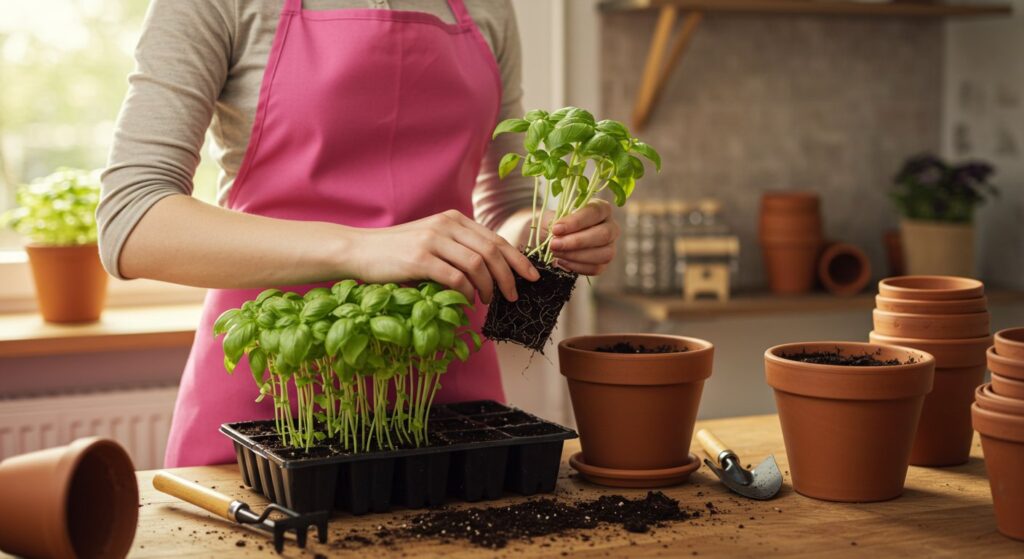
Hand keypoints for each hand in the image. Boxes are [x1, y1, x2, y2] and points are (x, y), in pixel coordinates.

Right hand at [350, 210, 538, 303]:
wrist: (358, 249)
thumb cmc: (396, 252)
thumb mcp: (432, 241)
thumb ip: (458, 249)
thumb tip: (490, 272)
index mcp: (453, 219)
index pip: (495, 239)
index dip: (517, 259)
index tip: (531, 277)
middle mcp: (446, 225)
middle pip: (492, 251)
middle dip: (509, 276)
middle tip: (514, 296)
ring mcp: (433, 241)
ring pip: (477, 264)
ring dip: (488, 287)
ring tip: (488, 301)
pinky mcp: (419, 259)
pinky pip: (455, 277)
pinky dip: (467, 292)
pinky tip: (467, 301)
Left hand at [547, 199, 619, 275]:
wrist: (552, 240)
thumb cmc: (555, 225)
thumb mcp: (552, 217)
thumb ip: (555, 221)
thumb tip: (558, 232)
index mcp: (601, 209)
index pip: (595, 212)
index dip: (576, 221)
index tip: (556, 229)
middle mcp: (611, 227)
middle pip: (604, 234)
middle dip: (577, 241)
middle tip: (554, 244)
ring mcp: (610, 246)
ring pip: (604, 254)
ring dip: (576, 255)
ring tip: (556, 253)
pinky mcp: (603, 264)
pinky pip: (596, 268)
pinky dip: (576, 266)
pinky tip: (561, 261)